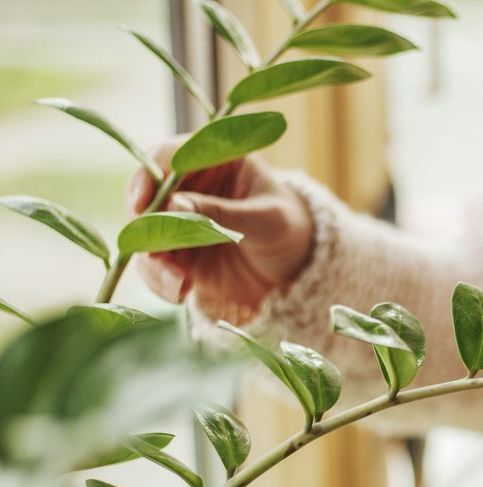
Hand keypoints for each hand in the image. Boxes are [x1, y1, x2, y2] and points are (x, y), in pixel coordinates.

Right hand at [127, 138, 314, 324]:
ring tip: (179, 284)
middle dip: (147, 228)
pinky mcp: (177, 254)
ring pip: (144, 236)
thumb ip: (222, 212)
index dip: (149, 177)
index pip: (169, 157)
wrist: (297, 268)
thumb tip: (173, 204)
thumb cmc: (290, 229)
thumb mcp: (265, 219)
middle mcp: (188, 187)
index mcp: (214, 160)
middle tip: (157, 252)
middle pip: (146, 198)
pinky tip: (181, 291)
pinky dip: (162, 280)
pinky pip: (156, 266)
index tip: (142, 203)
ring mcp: (177, 222)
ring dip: (154, 261)